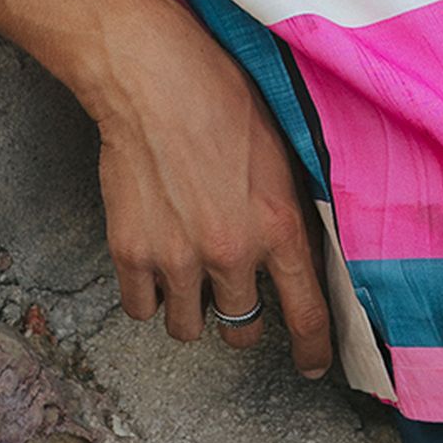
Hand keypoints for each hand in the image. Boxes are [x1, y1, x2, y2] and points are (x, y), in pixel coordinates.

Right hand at [89, 0, 333, 378]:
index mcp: (279, 226)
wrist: (153, 77)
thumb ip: (288, 209)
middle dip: (240, 320)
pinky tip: (154, 258)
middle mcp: (230, 253)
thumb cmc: (222, 97)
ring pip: (186, 328)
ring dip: (190, 307)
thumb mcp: (279, 151)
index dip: (312, 349)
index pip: (306, 313)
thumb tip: (299, 252)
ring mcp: (177, 258)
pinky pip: (141, 308)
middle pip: (241, 332)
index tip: (311, 365)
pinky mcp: (131, 253)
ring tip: (187, 268)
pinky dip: (147, 293)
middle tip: (231, 294)